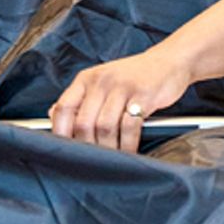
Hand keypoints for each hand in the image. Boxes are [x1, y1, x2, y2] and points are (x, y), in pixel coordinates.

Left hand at [48, 41, 193, 152]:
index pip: (63, 108)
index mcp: (86, 79)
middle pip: (83, 123)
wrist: (169, 61)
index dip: (60, 133)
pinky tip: (130, 151)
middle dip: (87, 147)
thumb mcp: (102, 82)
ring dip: (108, 149)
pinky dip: (128, 145)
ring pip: (105, 127)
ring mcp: (122, 87)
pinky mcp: (143, 95)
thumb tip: (54, 118)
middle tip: (94, 162)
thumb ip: (80, 100)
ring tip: (113, 159)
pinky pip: (129, 127)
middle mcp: (101, 81)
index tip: (65, 153)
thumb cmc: (133, 78)